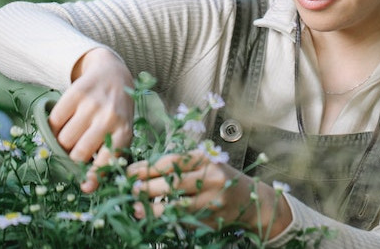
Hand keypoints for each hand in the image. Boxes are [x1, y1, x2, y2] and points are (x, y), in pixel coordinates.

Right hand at [49, 47, 134, 192]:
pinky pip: (54, 120)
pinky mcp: (77, 92)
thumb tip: (87, 187)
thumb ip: (108, 156)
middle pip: (78, 153)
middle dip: (72, 158)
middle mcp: (110, 117)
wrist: (113, 74)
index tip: (85, 187)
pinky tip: (64, 121)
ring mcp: (93, 104)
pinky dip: (54, 126)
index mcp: (124, 131)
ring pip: (64, 139)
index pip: (107, 161)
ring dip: (61, 142)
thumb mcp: (121, 131)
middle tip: (73, 152)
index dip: (94, 177)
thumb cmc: (116, 112)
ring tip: (69, 136)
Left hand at [127, 150, 292, 237]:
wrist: (250, 201)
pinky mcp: (211, 219)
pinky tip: (153, 218)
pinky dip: (166, 219)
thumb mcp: (204, 164)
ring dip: (153, 208)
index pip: (171, 162)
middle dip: (147, 187)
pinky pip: (184, 220)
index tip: (128, 172)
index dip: (147, 167)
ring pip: (177, 206)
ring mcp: (212, 201)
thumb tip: (141, 172)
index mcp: (206, 159)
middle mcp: (212, 178)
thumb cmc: (219, 178)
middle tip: (130, 190)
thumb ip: (179, 166)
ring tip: (136, 208)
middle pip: (173, 183)